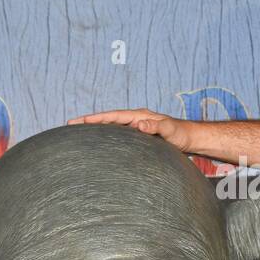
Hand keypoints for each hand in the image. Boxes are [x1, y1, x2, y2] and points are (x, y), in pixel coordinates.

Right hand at [67, 108, 192, 151]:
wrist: (190, 138)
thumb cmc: (181, 135)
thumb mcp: (170, 131)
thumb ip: (156, 127)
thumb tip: (140, 124)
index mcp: (139, 115)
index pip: (113, 116)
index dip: (96, 118)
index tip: (79, 121)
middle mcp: (135, 119)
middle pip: (107, 119)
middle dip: (89, 122)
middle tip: (69, 125)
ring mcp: (135, 126)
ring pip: (110, 126)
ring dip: (95, 129)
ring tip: (77, 133)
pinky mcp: (137, 135)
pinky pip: (117, 134)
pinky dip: (105, 136)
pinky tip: (97, 143)